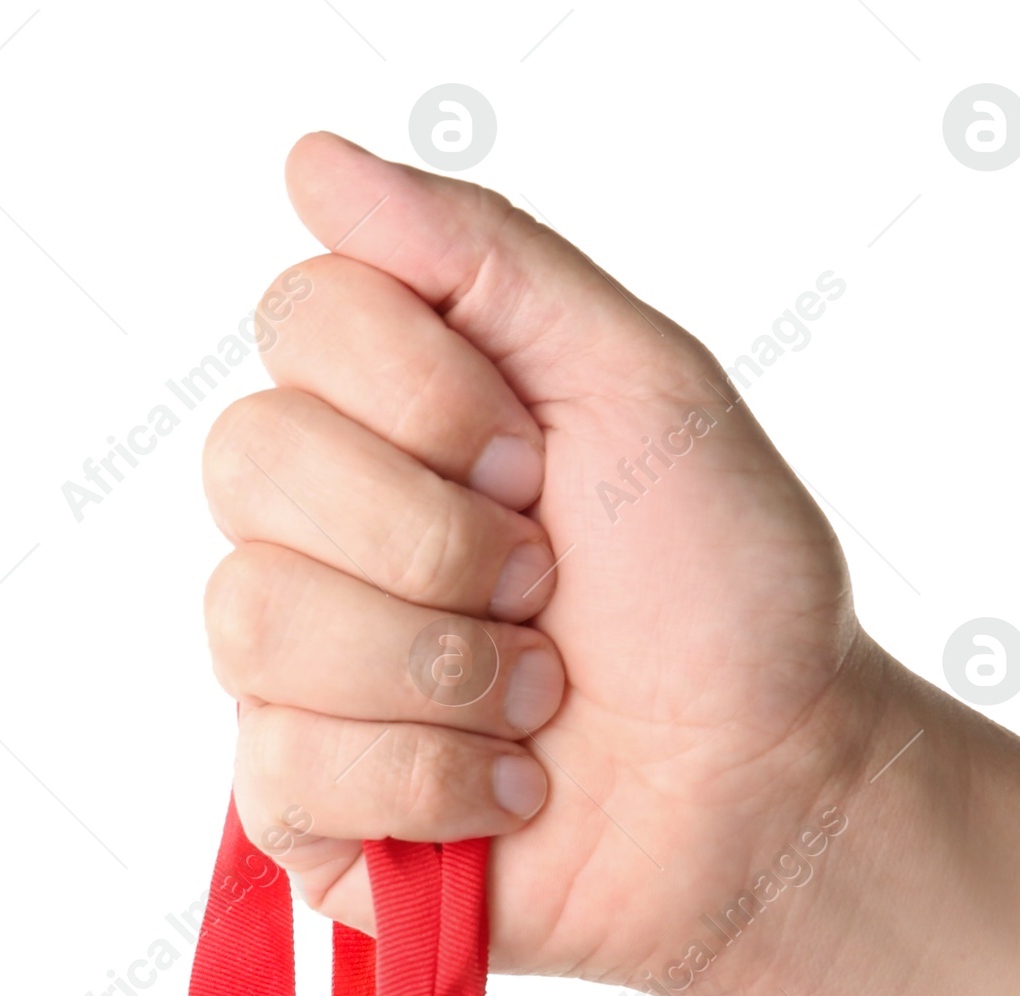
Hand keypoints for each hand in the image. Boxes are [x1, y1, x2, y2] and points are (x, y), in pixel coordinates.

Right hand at [203, 132, 888, 995]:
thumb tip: (315, 163)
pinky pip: (290, 769)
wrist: (773, 789)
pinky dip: (437, 779)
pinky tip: (514, 790)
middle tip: (548, 590)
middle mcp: (329, 534)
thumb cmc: (727, 598)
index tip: (541, 464)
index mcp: (398, 419)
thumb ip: (492, 263)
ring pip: (255, 621)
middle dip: (437, 539)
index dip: (425, 394)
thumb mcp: (646, 387)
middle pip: (246, 463)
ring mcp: (305, 676)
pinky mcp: (308, 809)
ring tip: (543, 704)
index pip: (299, 320)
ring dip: (444, 669)